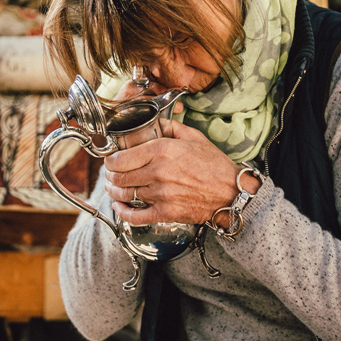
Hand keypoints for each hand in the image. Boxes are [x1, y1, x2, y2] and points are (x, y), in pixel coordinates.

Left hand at [104, 119, 259, 226]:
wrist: (231, 193)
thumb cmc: (215, 166)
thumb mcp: (194, 138)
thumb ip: (172, 128)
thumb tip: (157, 123)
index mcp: (162, 150)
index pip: (121, 157)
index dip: (110, 159)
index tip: (110, 158)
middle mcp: (158, 172)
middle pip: (118, 176)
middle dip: (109, 174)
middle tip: (110, 172)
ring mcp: (160, 194)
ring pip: (123, 194)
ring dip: (113, 191)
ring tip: (112, 187)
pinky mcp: (165, 213)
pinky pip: (135, 216)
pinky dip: (122, 212)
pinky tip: (119, 207)